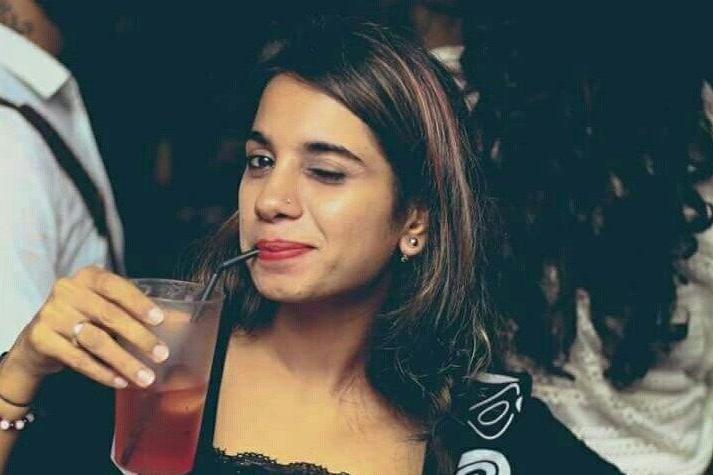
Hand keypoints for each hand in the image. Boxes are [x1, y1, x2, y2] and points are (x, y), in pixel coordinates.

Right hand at [8, 266, 169, 388]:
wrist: (37, 340)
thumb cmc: (83, 318)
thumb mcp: (106, 306)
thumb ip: (136, 310)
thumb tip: (181, 320)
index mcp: (87, 276)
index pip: (116, 286)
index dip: (138, 303)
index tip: (159, 319)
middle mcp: (67, 290)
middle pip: (109, 315)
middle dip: (139, 337)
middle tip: (161, 354)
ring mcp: (51, 314)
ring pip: (96, 341)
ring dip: (124, 361)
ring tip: (145, 376)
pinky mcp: (41, 339)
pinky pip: (79, 359)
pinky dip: (103, 372)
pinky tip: (121, 380)